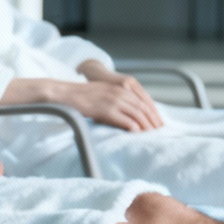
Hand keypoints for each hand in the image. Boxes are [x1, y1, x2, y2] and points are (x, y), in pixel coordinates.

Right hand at [3, 70, 163, 133]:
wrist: (63, 93)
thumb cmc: (80, 96)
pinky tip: (137, 135)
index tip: (159, 123)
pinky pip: (125, 121)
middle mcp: (120, 92)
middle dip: (154, 121)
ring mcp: (113, 100)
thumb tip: (126, 112)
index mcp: (120, 87)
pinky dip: (134, 128)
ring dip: (146, 127)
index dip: (153, 113)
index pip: (144, 101)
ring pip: (137, 115)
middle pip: (144, 108)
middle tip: (160, 132)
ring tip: (151, 136)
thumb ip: (115, 99)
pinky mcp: (106, 110)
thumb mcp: (102, 93)